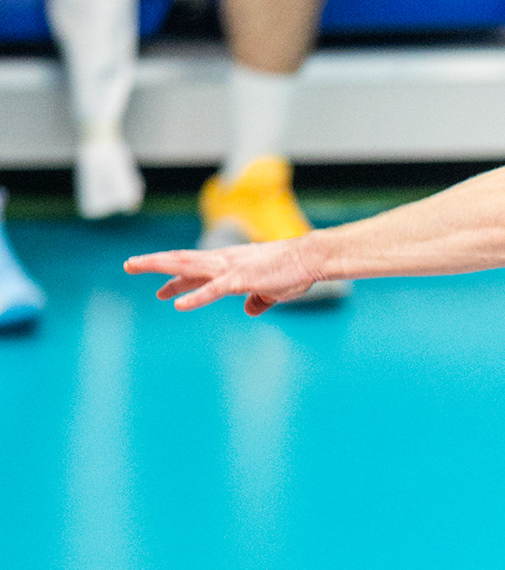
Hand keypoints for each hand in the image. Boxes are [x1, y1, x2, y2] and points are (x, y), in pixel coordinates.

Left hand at [125, 239, 317, 313]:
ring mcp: (229, 268)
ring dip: (160, 268)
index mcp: (228, 263)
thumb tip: (250, 310)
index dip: (175, 279)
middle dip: (154, 263)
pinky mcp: (240, 280)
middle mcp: (222, 261)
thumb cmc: (293, 272)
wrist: (310, 259)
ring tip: (135, 266)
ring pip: (186, 266)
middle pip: (181, 260)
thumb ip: (258, 299)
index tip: (159, 290)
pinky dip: (193, 297)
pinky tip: (177, 305)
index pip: (194, 270)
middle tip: (128, 264)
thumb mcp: (272, 290)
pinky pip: (212, 290)